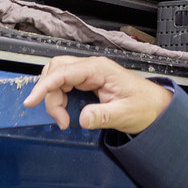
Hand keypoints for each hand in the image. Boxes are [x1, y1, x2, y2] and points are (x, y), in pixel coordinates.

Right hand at [23, 55, 173, 134]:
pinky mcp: (88, 82)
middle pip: (56, 71)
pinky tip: (67, 113)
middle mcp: (92, 68)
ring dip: (54, 99)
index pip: (63, 72)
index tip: (31, 101)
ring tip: (65, 119)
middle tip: (60, 119)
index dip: (44, 86)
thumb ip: (102, 116)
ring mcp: (89, 74)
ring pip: (58, 78)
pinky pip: (65, 86)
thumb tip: (82, 118)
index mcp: (99, 69)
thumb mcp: (124, 114)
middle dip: (50, 95)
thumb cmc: (145, 106)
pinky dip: (60, 99)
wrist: (156, 107)